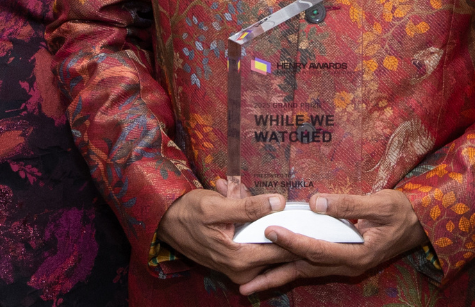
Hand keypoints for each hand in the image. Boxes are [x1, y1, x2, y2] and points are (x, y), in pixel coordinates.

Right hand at [155, 183, 294, 286]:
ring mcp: (238, 271)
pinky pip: (258, 251)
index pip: (282, 251)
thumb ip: (249, 207)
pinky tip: (255, 212)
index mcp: (239, 259)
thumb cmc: (188, 212)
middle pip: (279, 254)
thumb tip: (279, 202)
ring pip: (269, 252)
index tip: (310, 219)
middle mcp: (241, 271)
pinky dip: (260, 233)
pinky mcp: (235, 266)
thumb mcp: (216, 205)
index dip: (298, 234)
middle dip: (286, 230)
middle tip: (296, 210)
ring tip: (269, 206)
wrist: (165, 222)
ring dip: (272, 230)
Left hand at [239, 189, 428, 296]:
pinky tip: (272, 273)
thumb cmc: (401, 212)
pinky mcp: (340, 262)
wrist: (420, 226)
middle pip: (303, 269)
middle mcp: (347, 265)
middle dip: (273, 275)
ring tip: (249, 287)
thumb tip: (316, 202)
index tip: (269, 231)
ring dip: (276, 279)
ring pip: (304, 273)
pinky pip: (310, 269)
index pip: (317, 249)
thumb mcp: (380, 203)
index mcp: (357, 253)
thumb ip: (348, 204)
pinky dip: (289, 270)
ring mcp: (344, 267)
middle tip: (244, 279)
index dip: (292, 241)